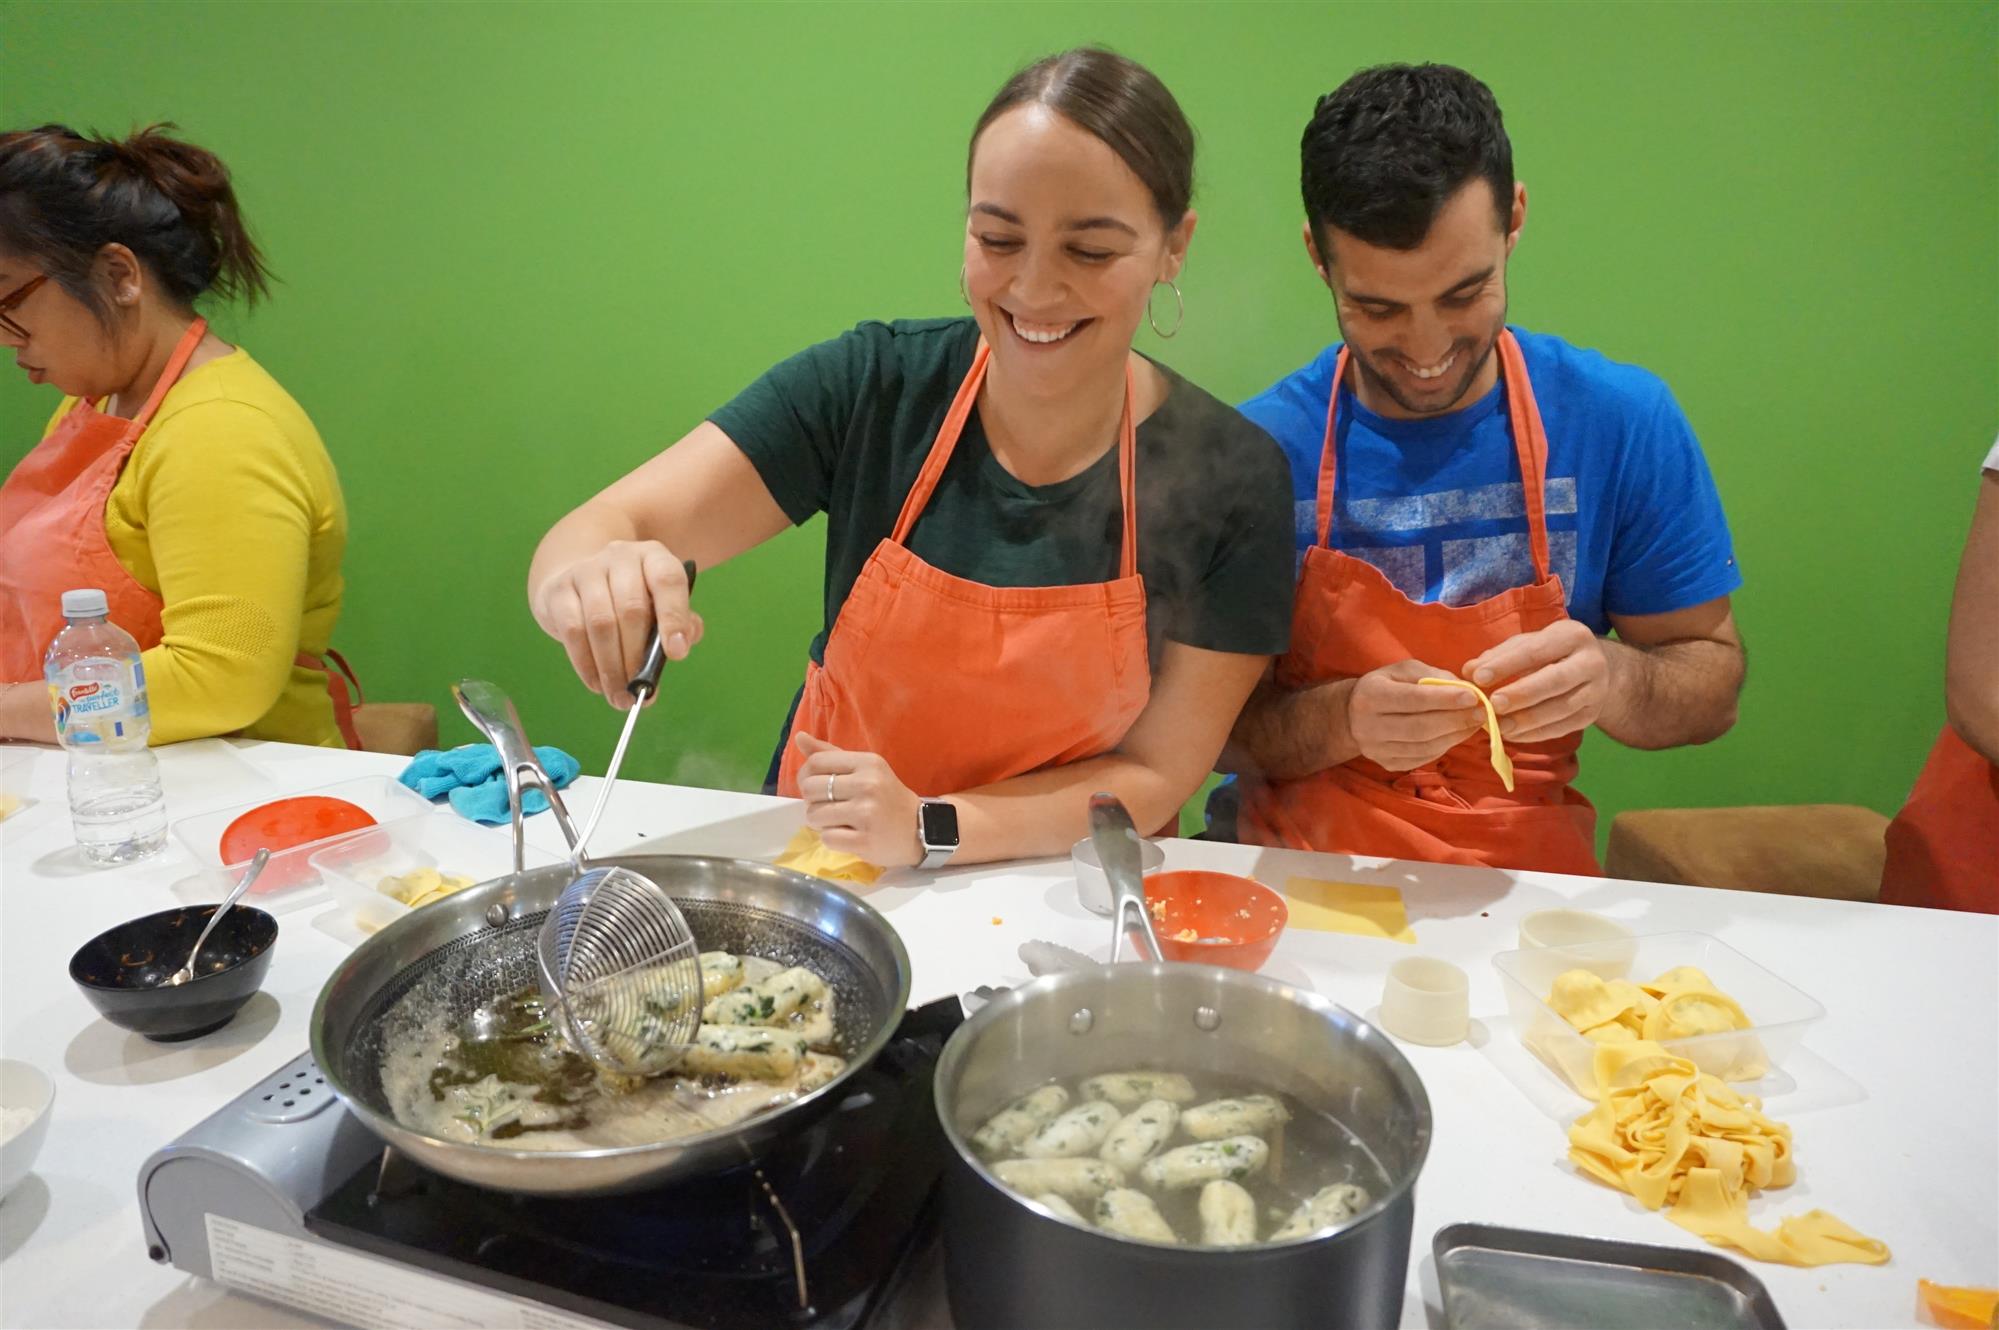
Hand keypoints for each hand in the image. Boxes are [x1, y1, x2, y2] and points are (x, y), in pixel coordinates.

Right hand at [529, 540, 702, 708]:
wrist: (579, 583)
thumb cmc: (632, 600)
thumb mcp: (660, 604)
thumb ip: (681, 624)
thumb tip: (681, 646)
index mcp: (654, 558)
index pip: (668, 581)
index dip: (674, 618)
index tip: (677, 655)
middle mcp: (620, 557)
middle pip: (631, 609)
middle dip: (637, 657)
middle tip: (642, 691)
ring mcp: (586, 570)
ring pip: (601, 623)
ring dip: (612, 667)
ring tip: (620, 696)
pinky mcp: (559, 590)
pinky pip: (573, 631)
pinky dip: (586, 664)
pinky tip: (597, 684)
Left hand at [793, 732, 923, 866]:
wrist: (921, 829)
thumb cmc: (887, 797)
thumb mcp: (865, 770)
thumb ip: (831, 755)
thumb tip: (799, 737)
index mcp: (867, 763)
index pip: (816, 762)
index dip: (805, 777)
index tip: (815, 788)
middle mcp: (867, 784)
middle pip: (810, 789)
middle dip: (812, 802)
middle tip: (829, 807)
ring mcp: (867, 813)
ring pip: (814, 816)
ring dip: (820, 823)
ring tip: (839, 822)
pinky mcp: (865, 840)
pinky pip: (827, 838)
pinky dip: (832, 840)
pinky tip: (848, 836)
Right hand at [1344, 659, 1486, 770]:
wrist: (1352, 715)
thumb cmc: (1386, 686)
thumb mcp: (1403, 670)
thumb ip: (1433, 675)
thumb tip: (1465, 689)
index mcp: (1369, 695)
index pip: (1412, 699)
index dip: (1444, 699)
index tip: (1473, 697)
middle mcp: (1367, 726)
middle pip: (1420, 728)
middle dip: (1455, 720)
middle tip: (1482, 713)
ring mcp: (1376, 750)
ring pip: (1424, 747)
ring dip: (1455, 736)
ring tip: (1475, 723)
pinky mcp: (1387, 764)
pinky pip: (1423, 758)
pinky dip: (1445, 746)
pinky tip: (1457, 734)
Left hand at [1464, 620, 1609, 742]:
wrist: (1593, 669)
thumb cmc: (1549, 653)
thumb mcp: (1526, 645)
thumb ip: (1498, 656)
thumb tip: (1468, 671)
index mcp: (1572, 636)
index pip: (1535, 651)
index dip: (1505, 665)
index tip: (1478, 678)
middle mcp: (1591, 662)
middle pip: (1555, 681)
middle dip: (1521, 694)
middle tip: (1492, 705)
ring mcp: (1596, 691)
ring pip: (1561, 708)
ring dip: (1526, 720)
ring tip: (1498, 725)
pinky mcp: (1592, 715)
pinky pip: (1563, 728)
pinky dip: (1535, 734)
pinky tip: (1512, 734)